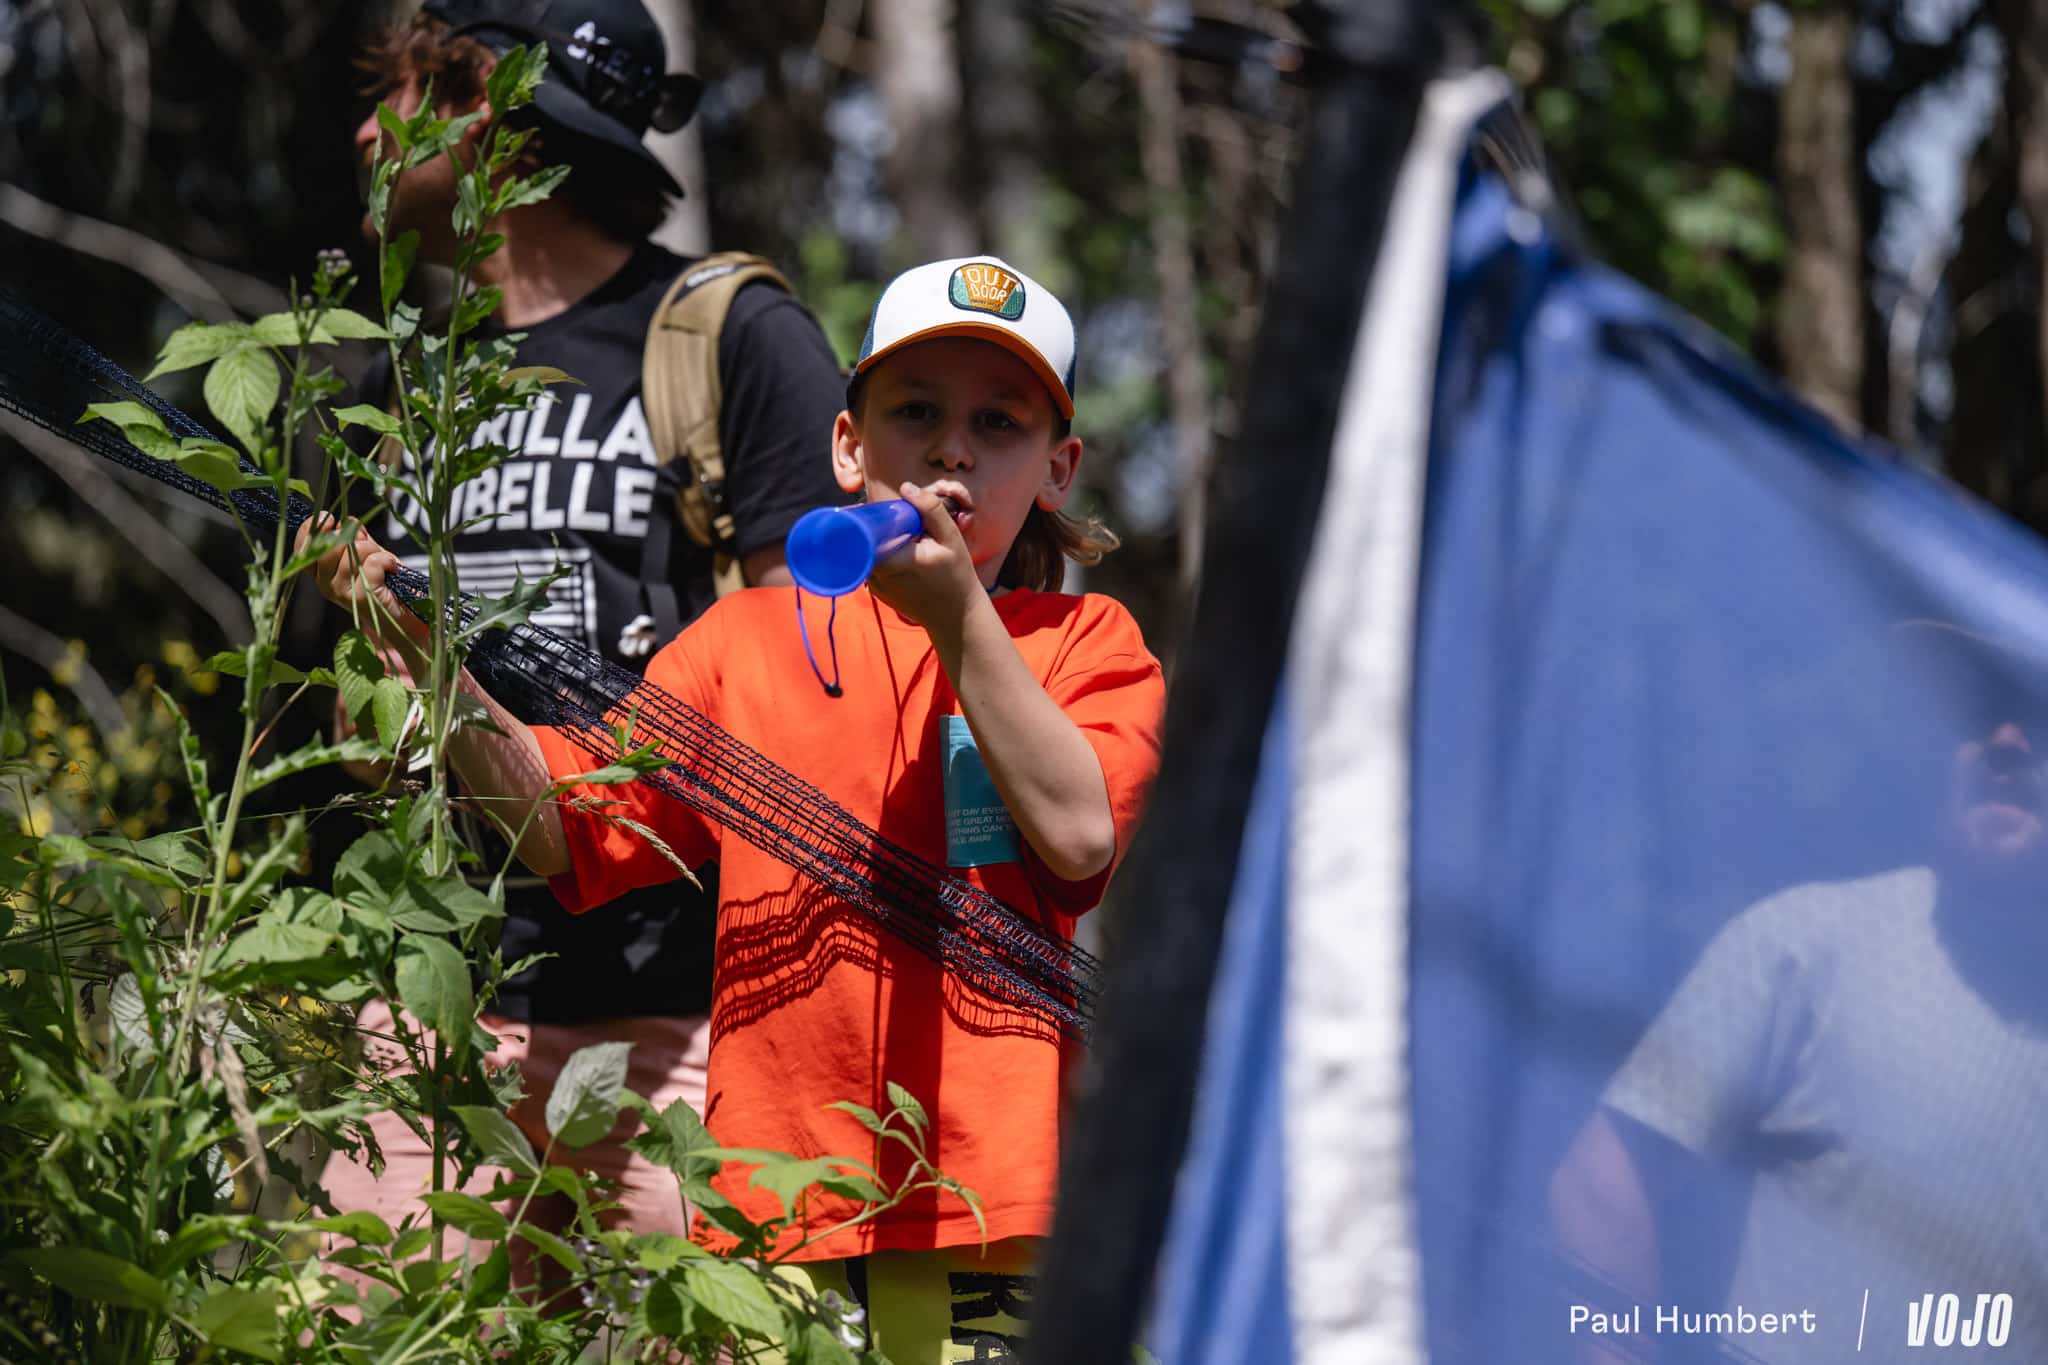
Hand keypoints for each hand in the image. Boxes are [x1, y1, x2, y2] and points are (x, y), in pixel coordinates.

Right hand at [296, 513, 418, 649]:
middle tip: (371, 547)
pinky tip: (392, 569)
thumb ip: (355, 539)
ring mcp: (342, 592)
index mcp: (321, 574)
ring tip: (385, 562)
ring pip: (353, 551)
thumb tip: (348, 521)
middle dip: (354, 537)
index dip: (312, 530)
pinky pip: (372, 562)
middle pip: (329, 546)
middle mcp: (326, 585)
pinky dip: (387, 560)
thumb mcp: (367, 556)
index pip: (303, 549)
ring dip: (374, 550)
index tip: (330, 518)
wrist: (404, 619)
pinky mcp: (361, 597)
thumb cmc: (385, 585)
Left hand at [862, 482, 985, 635]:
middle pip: (861, 541)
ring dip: (875, 541)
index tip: (871, 507)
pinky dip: (879, 556)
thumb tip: (905, 487)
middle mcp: (878, 576)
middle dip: (872, 526)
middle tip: (889, 518)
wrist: (957, 617)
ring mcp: (875, 587)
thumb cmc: (957, 576)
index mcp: (893, 560)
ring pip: (864, 553)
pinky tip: (897, 553)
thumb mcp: (951, 538)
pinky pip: (870, 566)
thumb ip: (930, 510)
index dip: (863, 517)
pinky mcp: (877, 593)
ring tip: (895, 535)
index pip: (862, 533)